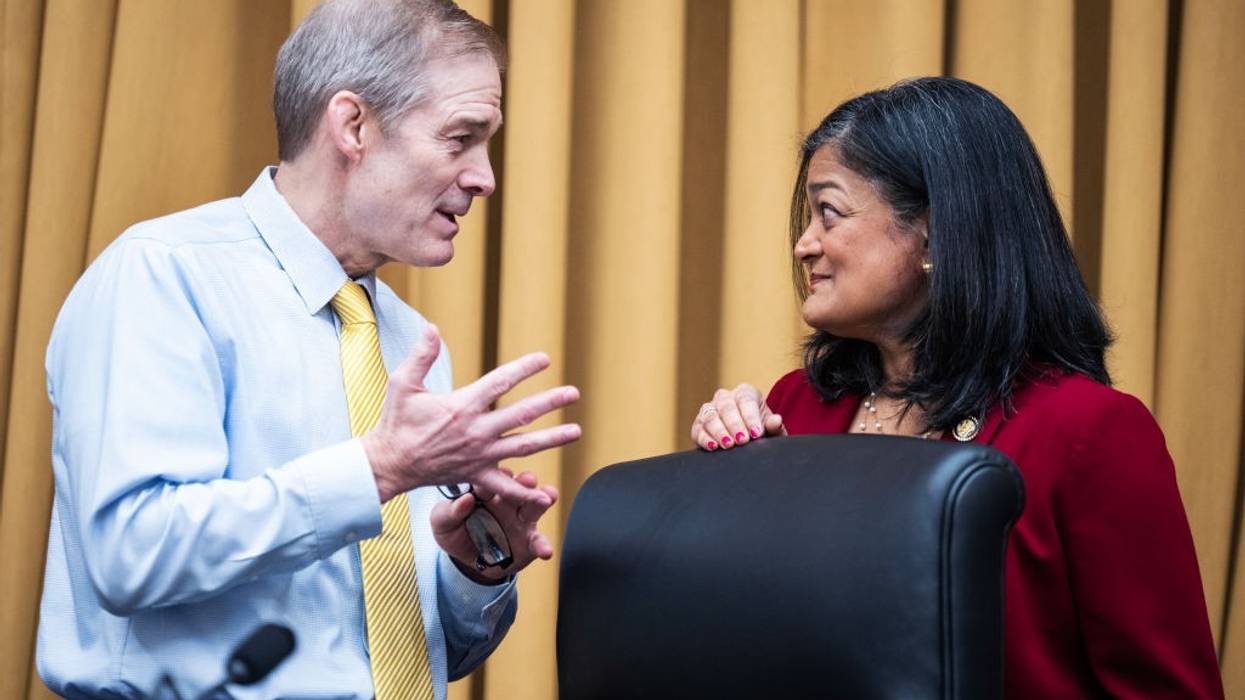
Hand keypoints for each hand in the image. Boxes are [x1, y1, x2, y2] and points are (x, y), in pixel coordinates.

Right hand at [363, 324, 580, 506]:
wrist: (389, 463)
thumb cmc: (396, 422)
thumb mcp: (402, 383)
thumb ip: (421, 355)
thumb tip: (432, 328)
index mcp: (462, 406)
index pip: (501, 382)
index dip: (525, 369)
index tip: (545, 359)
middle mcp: (476, 431)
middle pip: (522, 414)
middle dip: (551, 402)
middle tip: (573, 393)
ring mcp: (479, 456)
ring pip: (523, 447)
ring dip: (552, 439)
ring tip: (576, 432)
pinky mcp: (476, 475)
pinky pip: (505, 486)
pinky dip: (525, 491)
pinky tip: (546, 493)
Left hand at [431, 469, 557, 582]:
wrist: (465, 561)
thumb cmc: (453, 532)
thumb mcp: (442, 522)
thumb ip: (450, 511)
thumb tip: (465, 498)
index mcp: (486, 491)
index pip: (493, 477)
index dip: (497, 474)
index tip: (501, 471)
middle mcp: (507, 501)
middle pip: (519, 486)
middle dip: (525, 480)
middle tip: (528, 479)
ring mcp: (521, 520)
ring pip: (535, 506)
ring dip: (543, 499)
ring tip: (548, 498)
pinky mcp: (529, 541)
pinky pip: (538, 542)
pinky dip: (543, 546)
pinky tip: (546, 551)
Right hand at [690, 383, 784, 449]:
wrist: (748, 441)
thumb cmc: (760, 432)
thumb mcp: (771, 430)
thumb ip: (774, 426)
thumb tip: (776, 421)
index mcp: (745, 392)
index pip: (745, 400)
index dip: (750, 417)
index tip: (756, 433)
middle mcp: (725, 397)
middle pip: (726, 406)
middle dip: (734, 424)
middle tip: (742, 440)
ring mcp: (709, 410)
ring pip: (710, 416)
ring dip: (719, 431)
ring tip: (728, 445)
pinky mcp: (698, 425)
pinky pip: (698, 430)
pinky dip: (704, 438)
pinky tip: (713, 447)